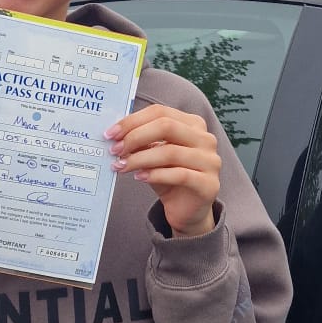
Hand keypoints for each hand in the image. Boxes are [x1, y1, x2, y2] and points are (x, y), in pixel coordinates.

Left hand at [105, 104, 220, 236]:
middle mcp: (206, 139)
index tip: (111, 134)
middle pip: (166, 126)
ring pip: (170, 152)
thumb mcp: (153, 155)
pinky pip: (179, 175)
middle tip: (115, 149)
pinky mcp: (209, 184)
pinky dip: (155, 175)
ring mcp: (210, 161)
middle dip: (135, 137)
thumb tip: (117, 135)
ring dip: (140, 158)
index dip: (133, 121)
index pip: (160, 112)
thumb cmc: (169, 178)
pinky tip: (139, 177)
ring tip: (121, 166)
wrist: (187, 210)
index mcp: (193, 124)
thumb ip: (142, 142)